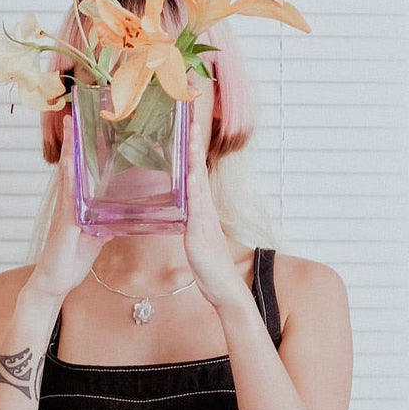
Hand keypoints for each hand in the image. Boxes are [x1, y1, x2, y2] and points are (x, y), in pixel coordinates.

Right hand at [25, 111, 105, 302]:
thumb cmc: (71, 262)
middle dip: (72, 140)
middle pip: (71, 165)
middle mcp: (68, 203)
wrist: (54, 283)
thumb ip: (105, 226)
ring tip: (70, 125)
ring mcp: (65, 211)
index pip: (80, 171)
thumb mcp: (95, 239)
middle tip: (73, 113)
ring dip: (68, 150)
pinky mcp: (64, 223)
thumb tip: (118, 218)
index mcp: (76, 206)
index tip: (85, 127)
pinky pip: (67, 197)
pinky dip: (69, 179)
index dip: (81, 150)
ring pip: (67, 174)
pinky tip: (70, 164)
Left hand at [182, 116, 252, 310]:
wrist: (225, 291)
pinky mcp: (201, 235)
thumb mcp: (197, 240)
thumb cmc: (211, 269)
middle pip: (199, 171)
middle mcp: (205, 211)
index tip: (188, 127)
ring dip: (194, 160)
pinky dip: (194, 191)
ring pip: (199, 184)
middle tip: (190, 119)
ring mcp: (204, 221)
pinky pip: (197, 210)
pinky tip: (191, 176)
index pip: (196, 174)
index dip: (192, 151)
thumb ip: (191, 224)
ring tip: (190, 137)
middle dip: (194, 145)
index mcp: (202, 211)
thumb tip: (182, 212)